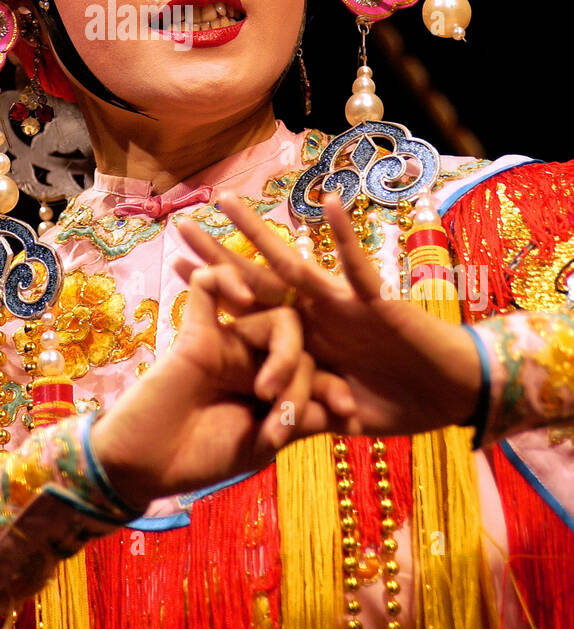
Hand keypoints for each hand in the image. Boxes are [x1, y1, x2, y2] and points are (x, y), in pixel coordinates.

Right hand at [93, 256, 357, 511]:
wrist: (147, 468)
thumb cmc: (201, 460)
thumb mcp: (262, 444)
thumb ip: (299, 419)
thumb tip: (343, 408)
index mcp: (271, 387)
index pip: (316, 370)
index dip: (336, 390)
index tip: (350, 420)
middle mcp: (253, 359)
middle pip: (302, 342)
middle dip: (310, 378)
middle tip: (298, 414)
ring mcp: (227, 343)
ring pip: (275, 317)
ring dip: (284, 353)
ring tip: (265, 390)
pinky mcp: (195, 332)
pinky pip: (209, 287)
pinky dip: (225, 281)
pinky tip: (242, 298)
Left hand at [173, 191, 481, 438]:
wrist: (454, 394)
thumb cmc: (401, 402)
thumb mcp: (338, 414)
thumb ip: (305, 411)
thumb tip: (268, 426)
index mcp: (303, 341)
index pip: (247, 312)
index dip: (213, 290)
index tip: (174, 267)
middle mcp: (315, 316)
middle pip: (256, 280)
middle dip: (218, 253)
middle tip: (180, 223)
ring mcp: (343, 306)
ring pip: (294, 264)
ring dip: (260, 234)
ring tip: (228, 202)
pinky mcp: (377, 303)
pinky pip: (359, 267)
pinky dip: (345, 237)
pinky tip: (329, 203)